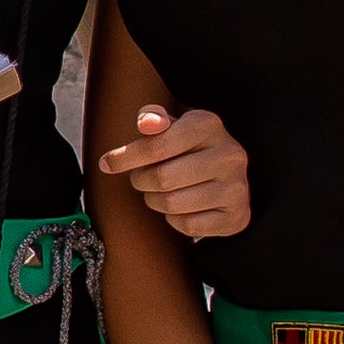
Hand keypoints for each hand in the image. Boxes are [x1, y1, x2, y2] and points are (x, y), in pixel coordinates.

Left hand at [97, 100, 252, 239]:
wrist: (227, 176)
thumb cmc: (187, 147)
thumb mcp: (171, 125)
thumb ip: (152, 118)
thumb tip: (147, 123)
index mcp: (209, 125)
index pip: (157, 145)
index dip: (126, 157)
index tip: (107, 163)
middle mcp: (229, 155)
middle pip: (162, 178)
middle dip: (141, 180)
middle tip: (139, 178)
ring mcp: (237, 187)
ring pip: (172, 204)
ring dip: (154, 201)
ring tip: (157, 192)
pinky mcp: (236, 216)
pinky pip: (188, 226)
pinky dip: (174, 219)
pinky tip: (179, 207)